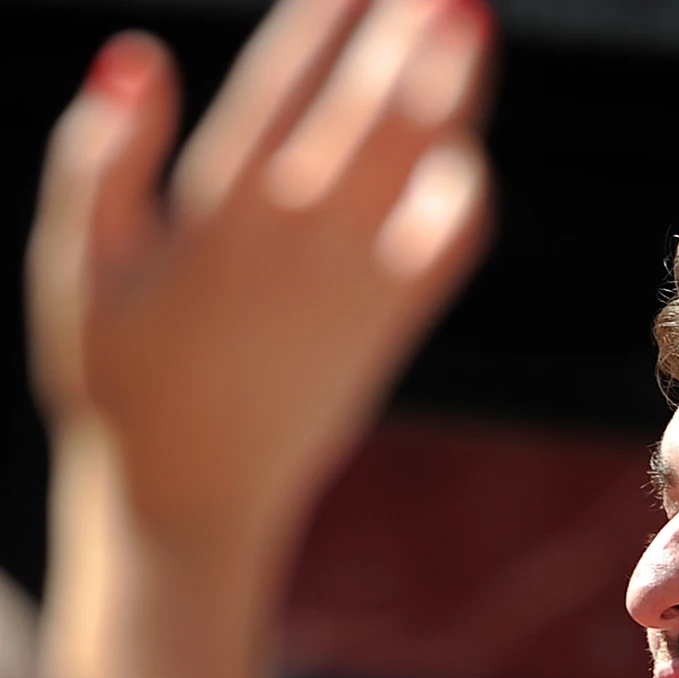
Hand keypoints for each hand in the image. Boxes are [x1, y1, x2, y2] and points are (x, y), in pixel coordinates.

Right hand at [27, 0, 492, 540]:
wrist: (192, 494)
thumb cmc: (117, 377)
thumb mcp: (71, 270)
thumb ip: (98, 160)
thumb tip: (132, 56)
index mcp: (218, 216)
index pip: (284, 85)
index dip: (327, 18)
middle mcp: (301, 241)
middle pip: (372, 111)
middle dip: (414, 38)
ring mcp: (358, 283)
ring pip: (421, 166)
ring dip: (454, 91)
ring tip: (473, 25)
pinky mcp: (393, 324)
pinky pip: (448, 246)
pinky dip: (465, 190)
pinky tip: (467, 143)